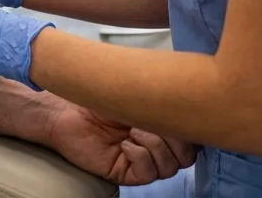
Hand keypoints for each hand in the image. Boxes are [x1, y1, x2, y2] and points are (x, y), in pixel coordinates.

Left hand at [47, 103, 198, 185]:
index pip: (194, 138)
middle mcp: (156, 146)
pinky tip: (124, 143)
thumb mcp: (137, 88)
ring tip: (133, 130)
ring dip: (156, 145)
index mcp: (163, 127)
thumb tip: (189, 88)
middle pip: (187, 156)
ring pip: (171, 167)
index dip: (190, 128)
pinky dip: (140, 156)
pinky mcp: (126, 173)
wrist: (67, 108)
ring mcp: (142, 161)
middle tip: (152, 120)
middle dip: (174, 137)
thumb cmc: (99, 95)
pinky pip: (148, 174)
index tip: (176, 112)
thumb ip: (163, 91)